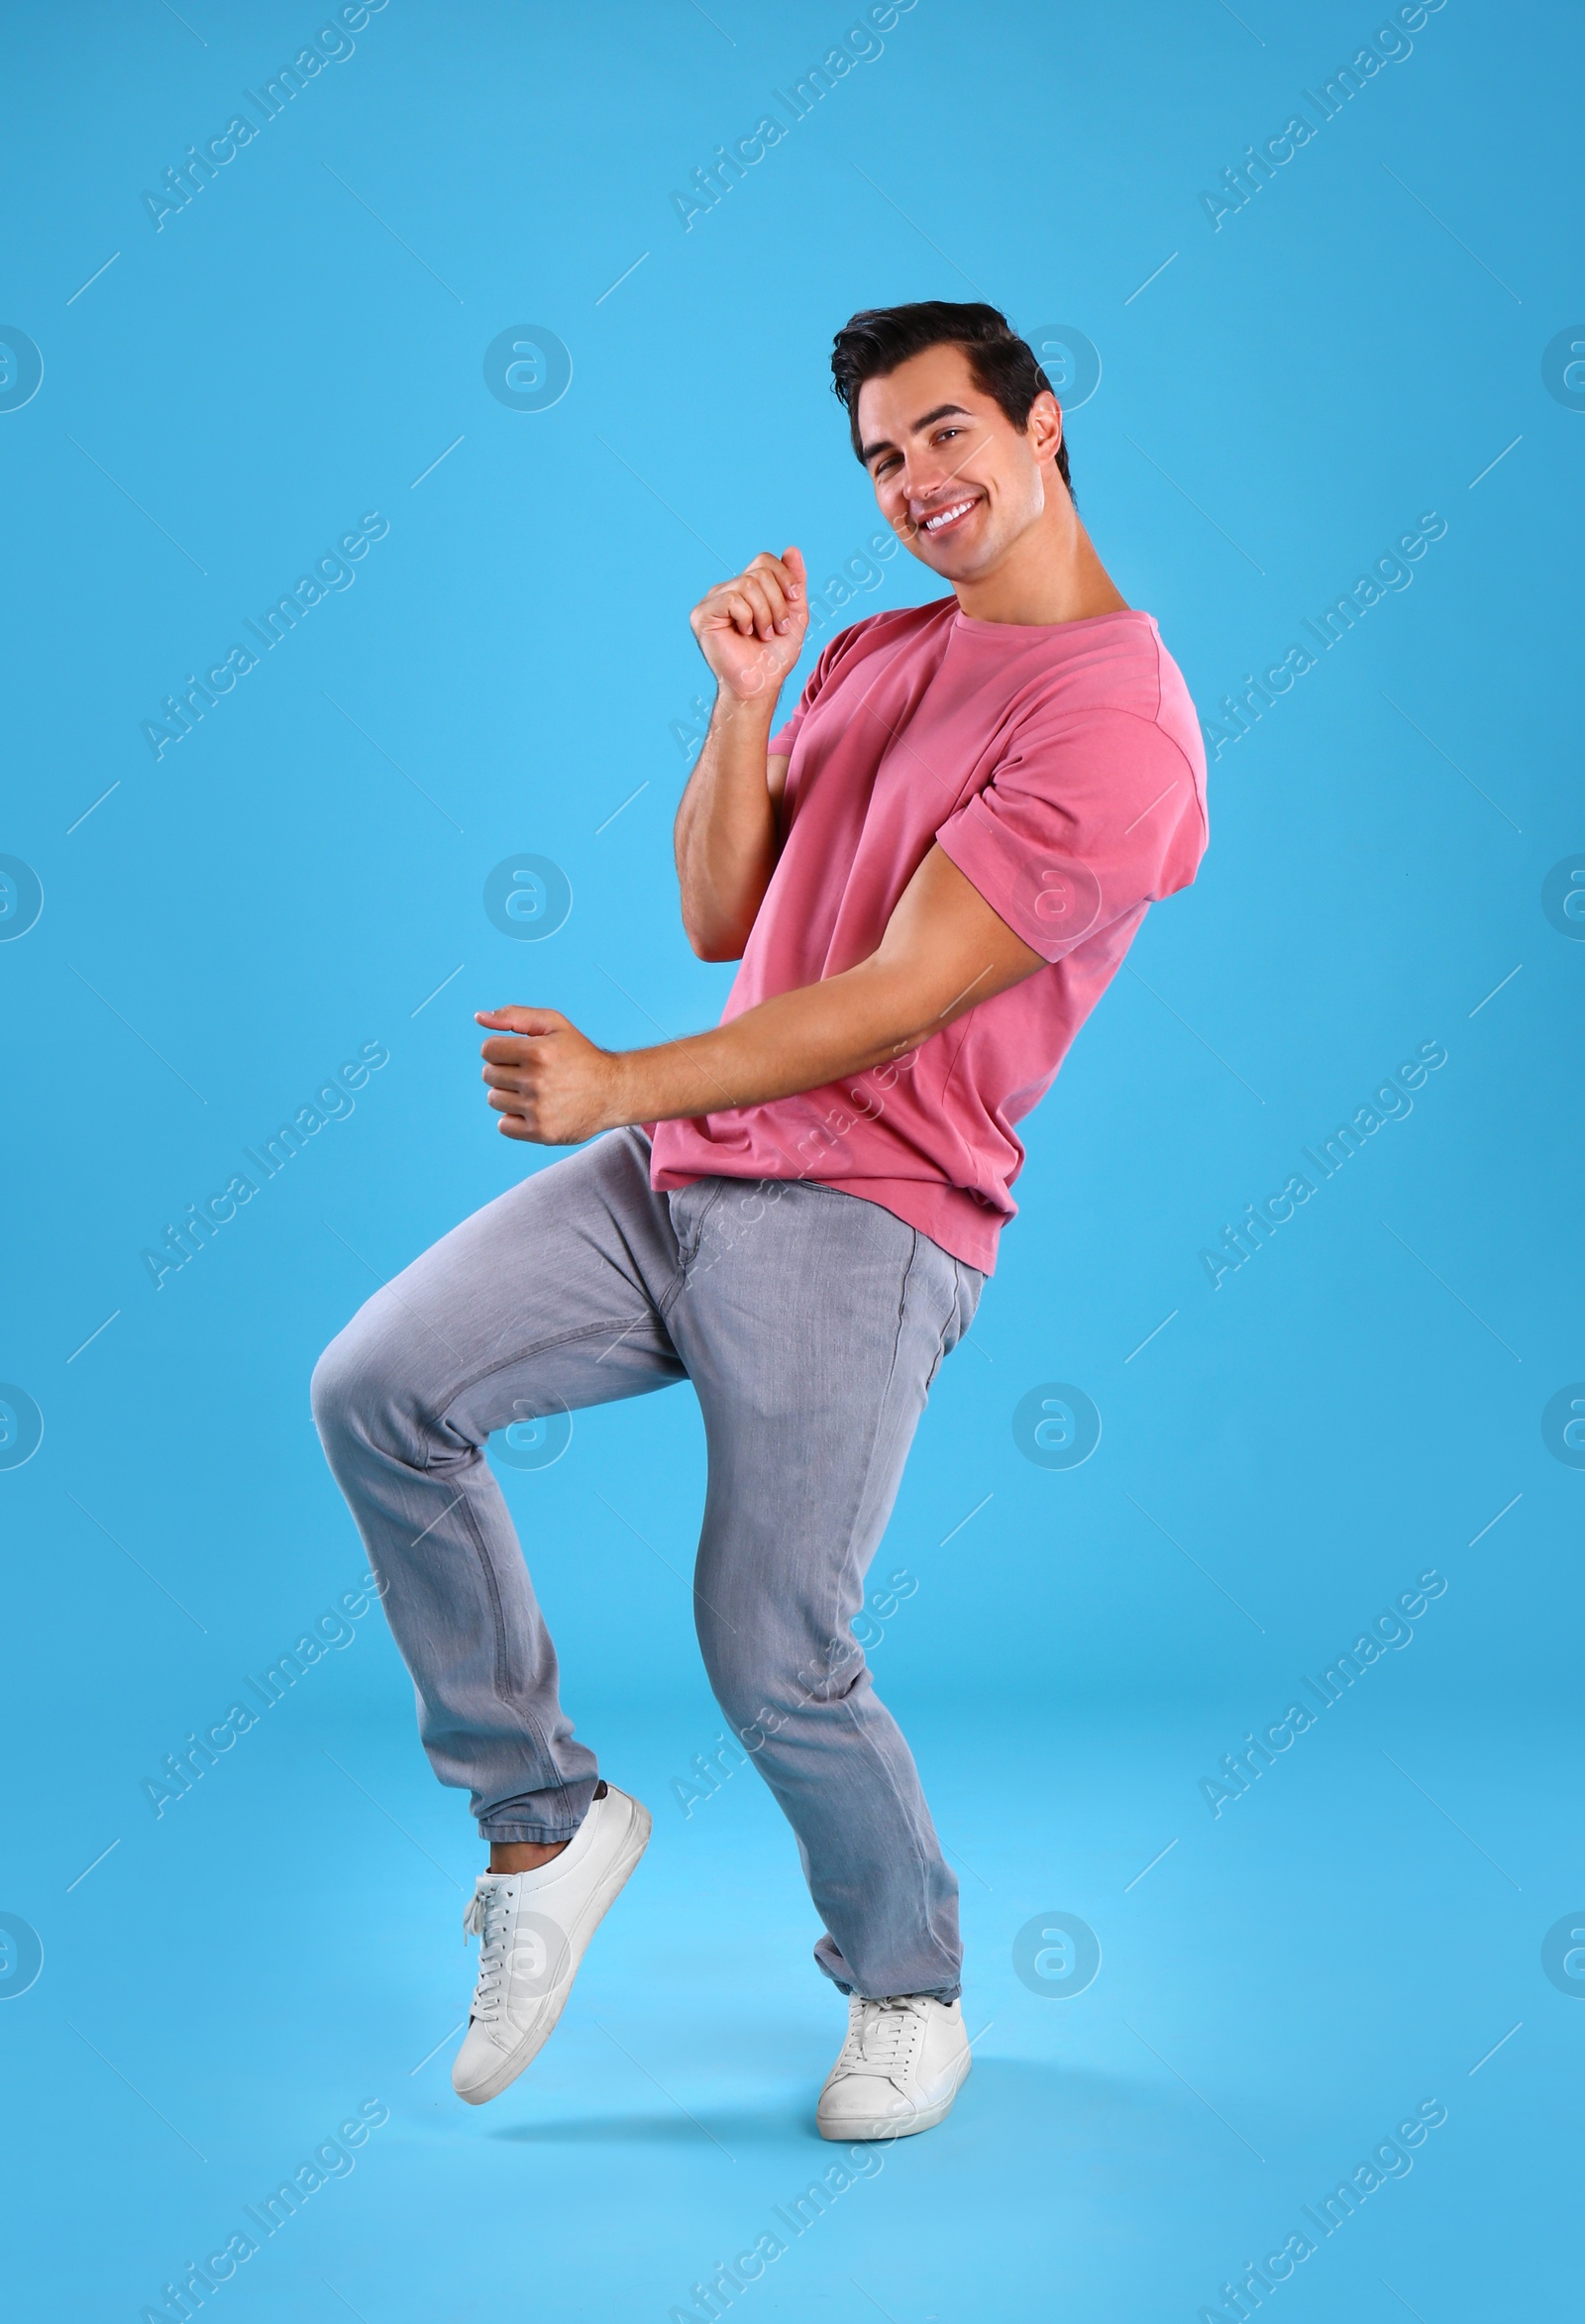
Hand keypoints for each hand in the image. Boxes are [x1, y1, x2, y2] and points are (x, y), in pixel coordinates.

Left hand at [476, 1007, 621, 1144]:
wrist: (613, 1091)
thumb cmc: (579, 1055)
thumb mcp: (554, 1025)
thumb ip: (515, 1016)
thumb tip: (479, 1017)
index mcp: (538, 1052)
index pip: (488, 1050)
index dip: (500, 1050)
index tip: (519, 1054)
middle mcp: (538, 1081)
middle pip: (488, 1075)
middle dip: (504, 1071)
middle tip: (531, 1073)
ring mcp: (539, 1109)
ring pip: (494, 1099)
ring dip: (508, 1094)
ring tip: (534, 1091)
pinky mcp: (541, 1132)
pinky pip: (503, 1125)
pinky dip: (513, 1118)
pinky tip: (534, 1110)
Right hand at [690, 546, 807, 705]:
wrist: (761, 685)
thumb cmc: (775, 655)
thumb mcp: (794, 614)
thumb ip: (794, 583)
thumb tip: (792, 549)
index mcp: (746, 589)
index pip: (764, 560)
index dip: (783, 576)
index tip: (793, 598)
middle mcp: (727, 590)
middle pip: (759, 572)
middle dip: (777, 603)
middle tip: (776, 629)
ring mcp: (712, 601)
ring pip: (747, 584)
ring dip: (765, 613)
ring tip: (763, 634)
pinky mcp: (702, 615)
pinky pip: (731, 599)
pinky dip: (746, 617)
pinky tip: (745, 633)